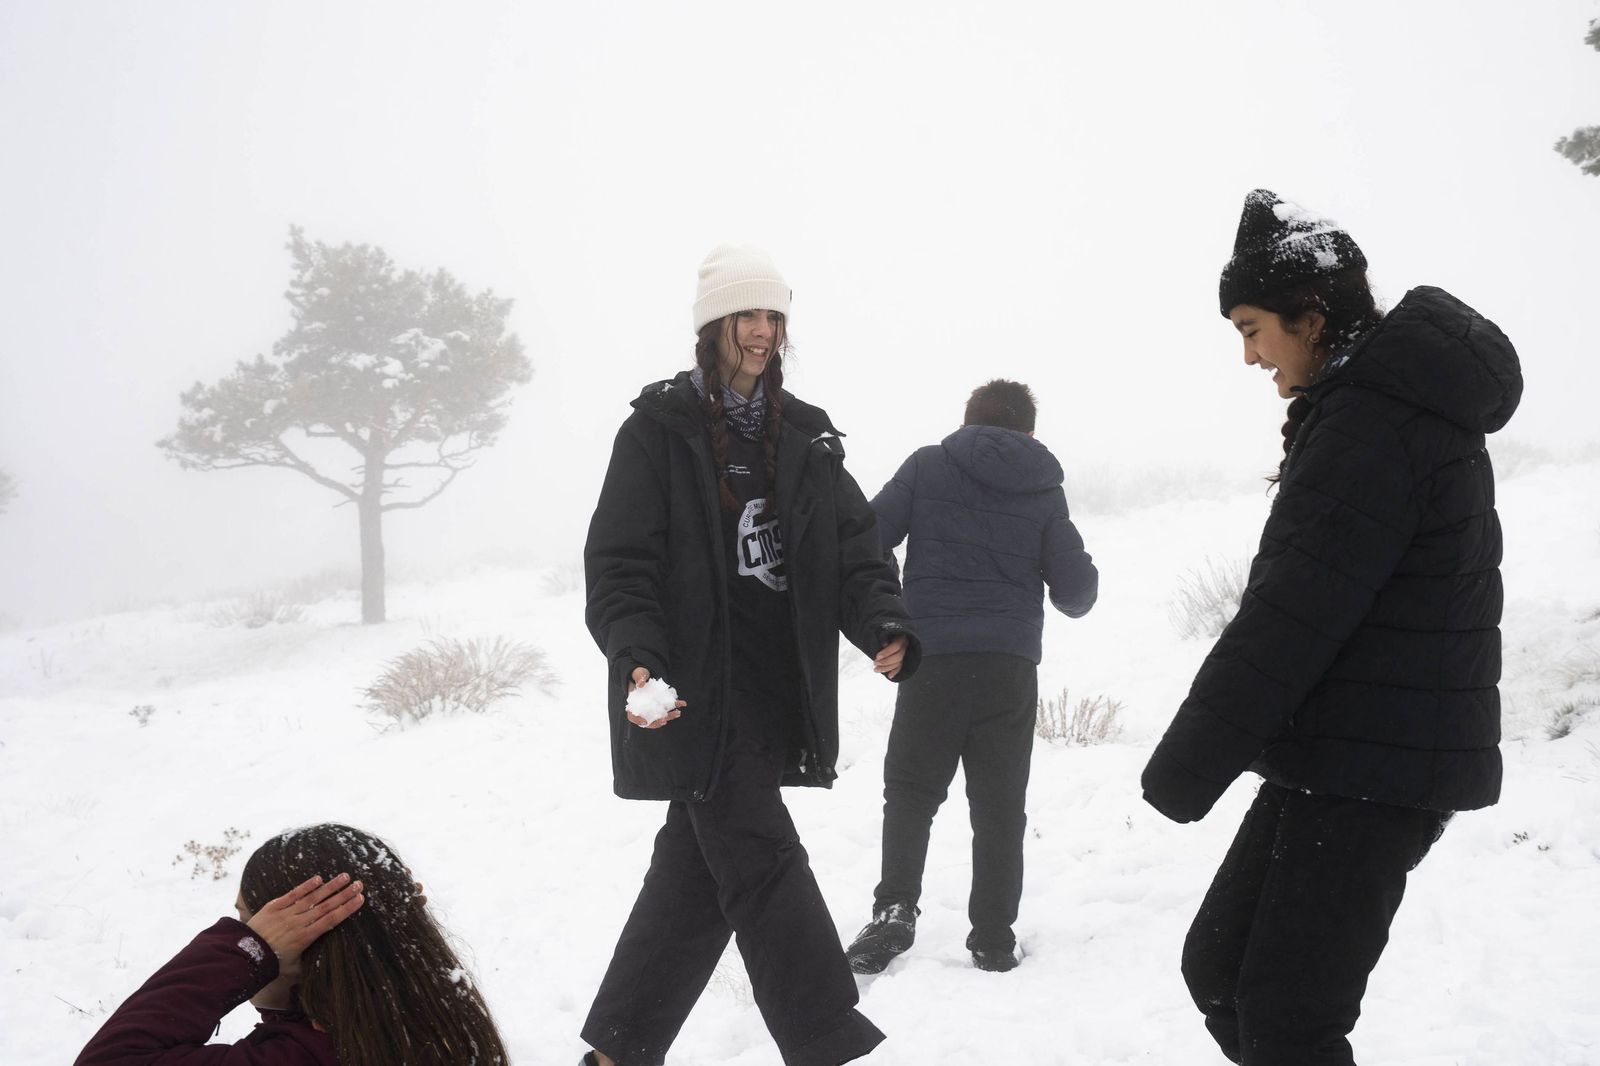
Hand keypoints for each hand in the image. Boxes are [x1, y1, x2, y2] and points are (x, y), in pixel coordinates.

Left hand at [246, 874, 364, 967]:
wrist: (244, 955)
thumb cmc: (270, 964)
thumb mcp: (292, 967)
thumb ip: (308, 962)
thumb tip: (322, 967)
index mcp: (305, 938)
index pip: (331, 920)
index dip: (346, 909)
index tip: (360, 899)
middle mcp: (298, 923)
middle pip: (326, 906)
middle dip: (344, 895)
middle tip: (359, 884)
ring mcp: (286, 913)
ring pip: (312, 898)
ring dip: (330, 887)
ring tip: (344, 876)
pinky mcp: (274, 906)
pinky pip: (293, 894)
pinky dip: (306, 886)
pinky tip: (318, 878)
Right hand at [626, 666, 684, 728]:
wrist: (646, 676)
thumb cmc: (638, 677)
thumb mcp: (638, 674)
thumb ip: (638, 678)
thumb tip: (641, 684)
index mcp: (634, 705)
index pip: (633, 717)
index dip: (638, 721)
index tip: (644, 722)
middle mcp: (644, 710)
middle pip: (649, 720)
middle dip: (657, 722)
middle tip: (664, 721)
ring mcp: (654, 709)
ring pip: (660, 717)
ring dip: (669, 716)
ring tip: (677, 713)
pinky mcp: (662, 705)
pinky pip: (669, 708)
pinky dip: (675, 706)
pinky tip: (682, 703)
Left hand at [874, 634, 907, 679]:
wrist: (894, 634)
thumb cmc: (886, 632)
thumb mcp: (885, 632)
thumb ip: (884, 637)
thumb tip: (883, 645)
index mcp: (901, 638)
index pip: (896, 646)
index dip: (887, 652)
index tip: (877, 656)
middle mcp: (905, 646)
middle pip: (898, 657)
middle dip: (885, 662)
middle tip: (875, 663)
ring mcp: (904, 653)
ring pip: (898, 663)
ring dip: (887, 668)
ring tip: (876, 669)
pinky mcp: (903, 659)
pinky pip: (900, 667)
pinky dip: (895, 672)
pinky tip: (889, 676)